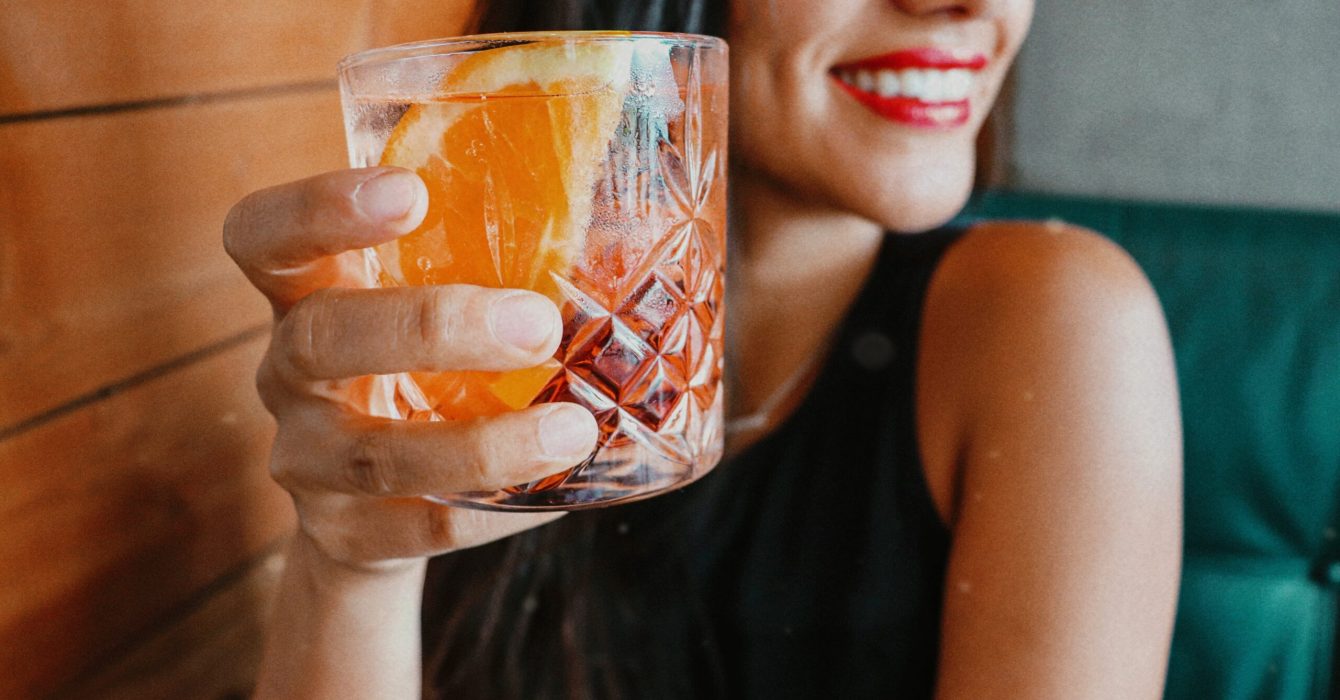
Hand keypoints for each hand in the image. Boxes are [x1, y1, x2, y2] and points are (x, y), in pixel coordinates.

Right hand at [223, 167, 597, 571]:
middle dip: (430, 326)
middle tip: (537, 323)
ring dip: (481, 444)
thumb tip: (626, 214)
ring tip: (574, 429)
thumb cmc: (417, 373)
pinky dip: (497, 513)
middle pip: (320, 337)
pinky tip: (562, 491)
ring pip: (374, 454)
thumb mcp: (426, 307)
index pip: (262, 235)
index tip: (408, 190)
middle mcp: (288, 374)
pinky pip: (421, 530)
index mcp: (304, 295)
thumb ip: (481, 260)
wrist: (368, 508)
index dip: (317, 208)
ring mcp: (308, 460)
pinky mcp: (346, 535)